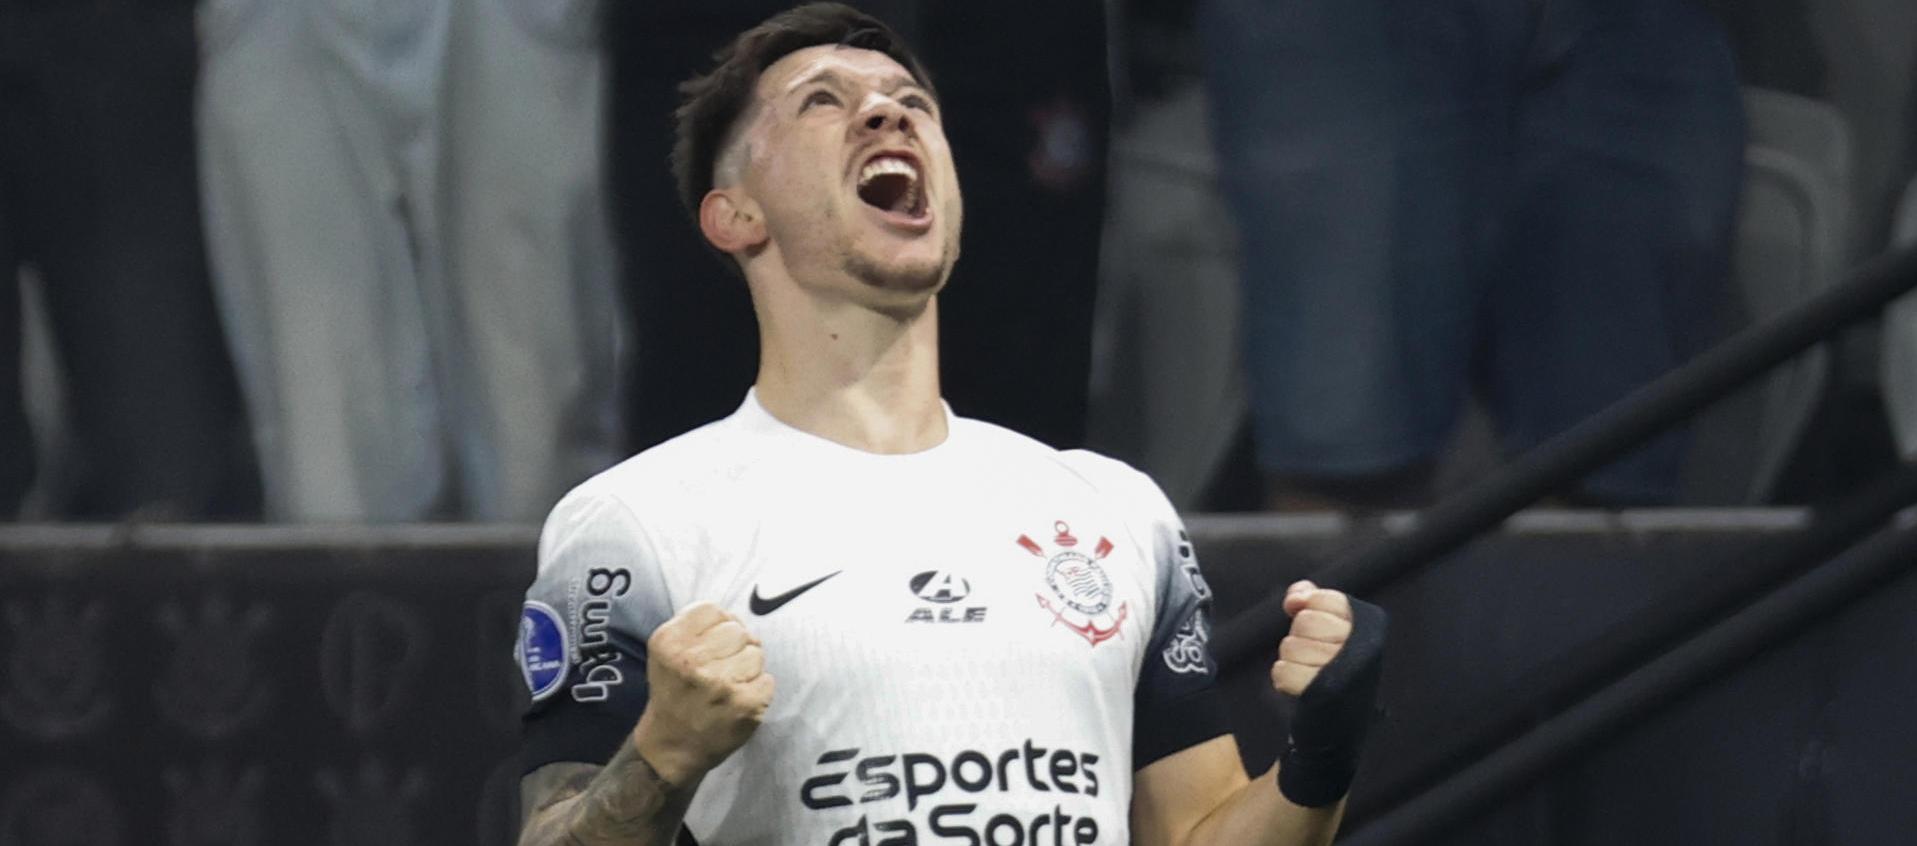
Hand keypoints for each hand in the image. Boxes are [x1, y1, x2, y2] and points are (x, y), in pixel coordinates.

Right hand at [631, 602, 774, 786]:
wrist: (672, 746)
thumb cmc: (674, 692)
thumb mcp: (667, 652)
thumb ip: (696, 626)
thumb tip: (736, 619)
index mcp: (669, 642)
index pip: (713, 610)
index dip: (717, 626)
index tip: (710, 647)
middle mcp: (691, 661)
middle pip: (738, 630)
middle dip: (735, 647)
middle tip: (721, 670)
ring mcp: (719, 684)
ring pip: (756, 653)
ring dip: (748, 669)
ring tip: (728, 688)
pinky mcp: (744, 705)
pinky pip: (767, 680)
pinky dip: (758, 691)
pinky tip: (738, 702)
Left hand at [1271, 580, 1351, 696]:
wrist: (1344, 707)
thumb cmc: (1336, 658)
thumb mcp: (1331, 621)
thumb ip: (1313, 598)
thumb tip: (1295, 599)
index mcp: (1366, 627)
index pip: (1324, 600)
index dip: (1313, 606)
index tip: (1320, 623)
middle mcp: (1359, 649)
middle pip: (1305, 621)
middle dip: (1302, 632)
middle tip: (1315, 648)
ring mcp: (1341, 674)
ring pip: (1290, 646)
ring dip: (1292, 656)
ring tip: (1311, 667)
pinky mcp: (1320, 695)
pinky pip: (1282, 671)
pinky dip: (1285, 675)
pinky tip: (1302, 680)